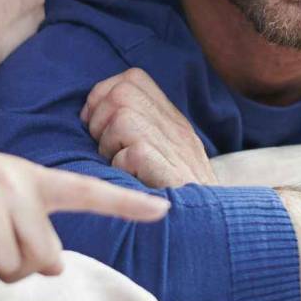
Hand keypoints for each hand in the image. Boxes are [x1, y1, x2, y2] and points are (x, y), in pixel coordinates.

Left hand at [82, 68, 215, 187]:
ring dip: (108, 144)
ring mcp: (174, 146)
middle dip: (100, 119)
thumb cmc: (173, 193)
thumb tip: (92, 113)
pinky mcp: (168, 169)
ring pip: (122, 118)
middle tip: (105, 147)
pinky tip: (130, 178)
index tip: (97, 123)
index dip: (103, 94)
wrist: (208, 222)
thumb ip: (138, 127)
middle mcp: (175, 126)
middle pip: (123, 92)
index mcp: (171, 118)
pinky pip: (129, 152)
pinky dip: (120, 166)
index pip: (132, 79)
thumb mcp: (162, 152)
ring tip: (119, 164)